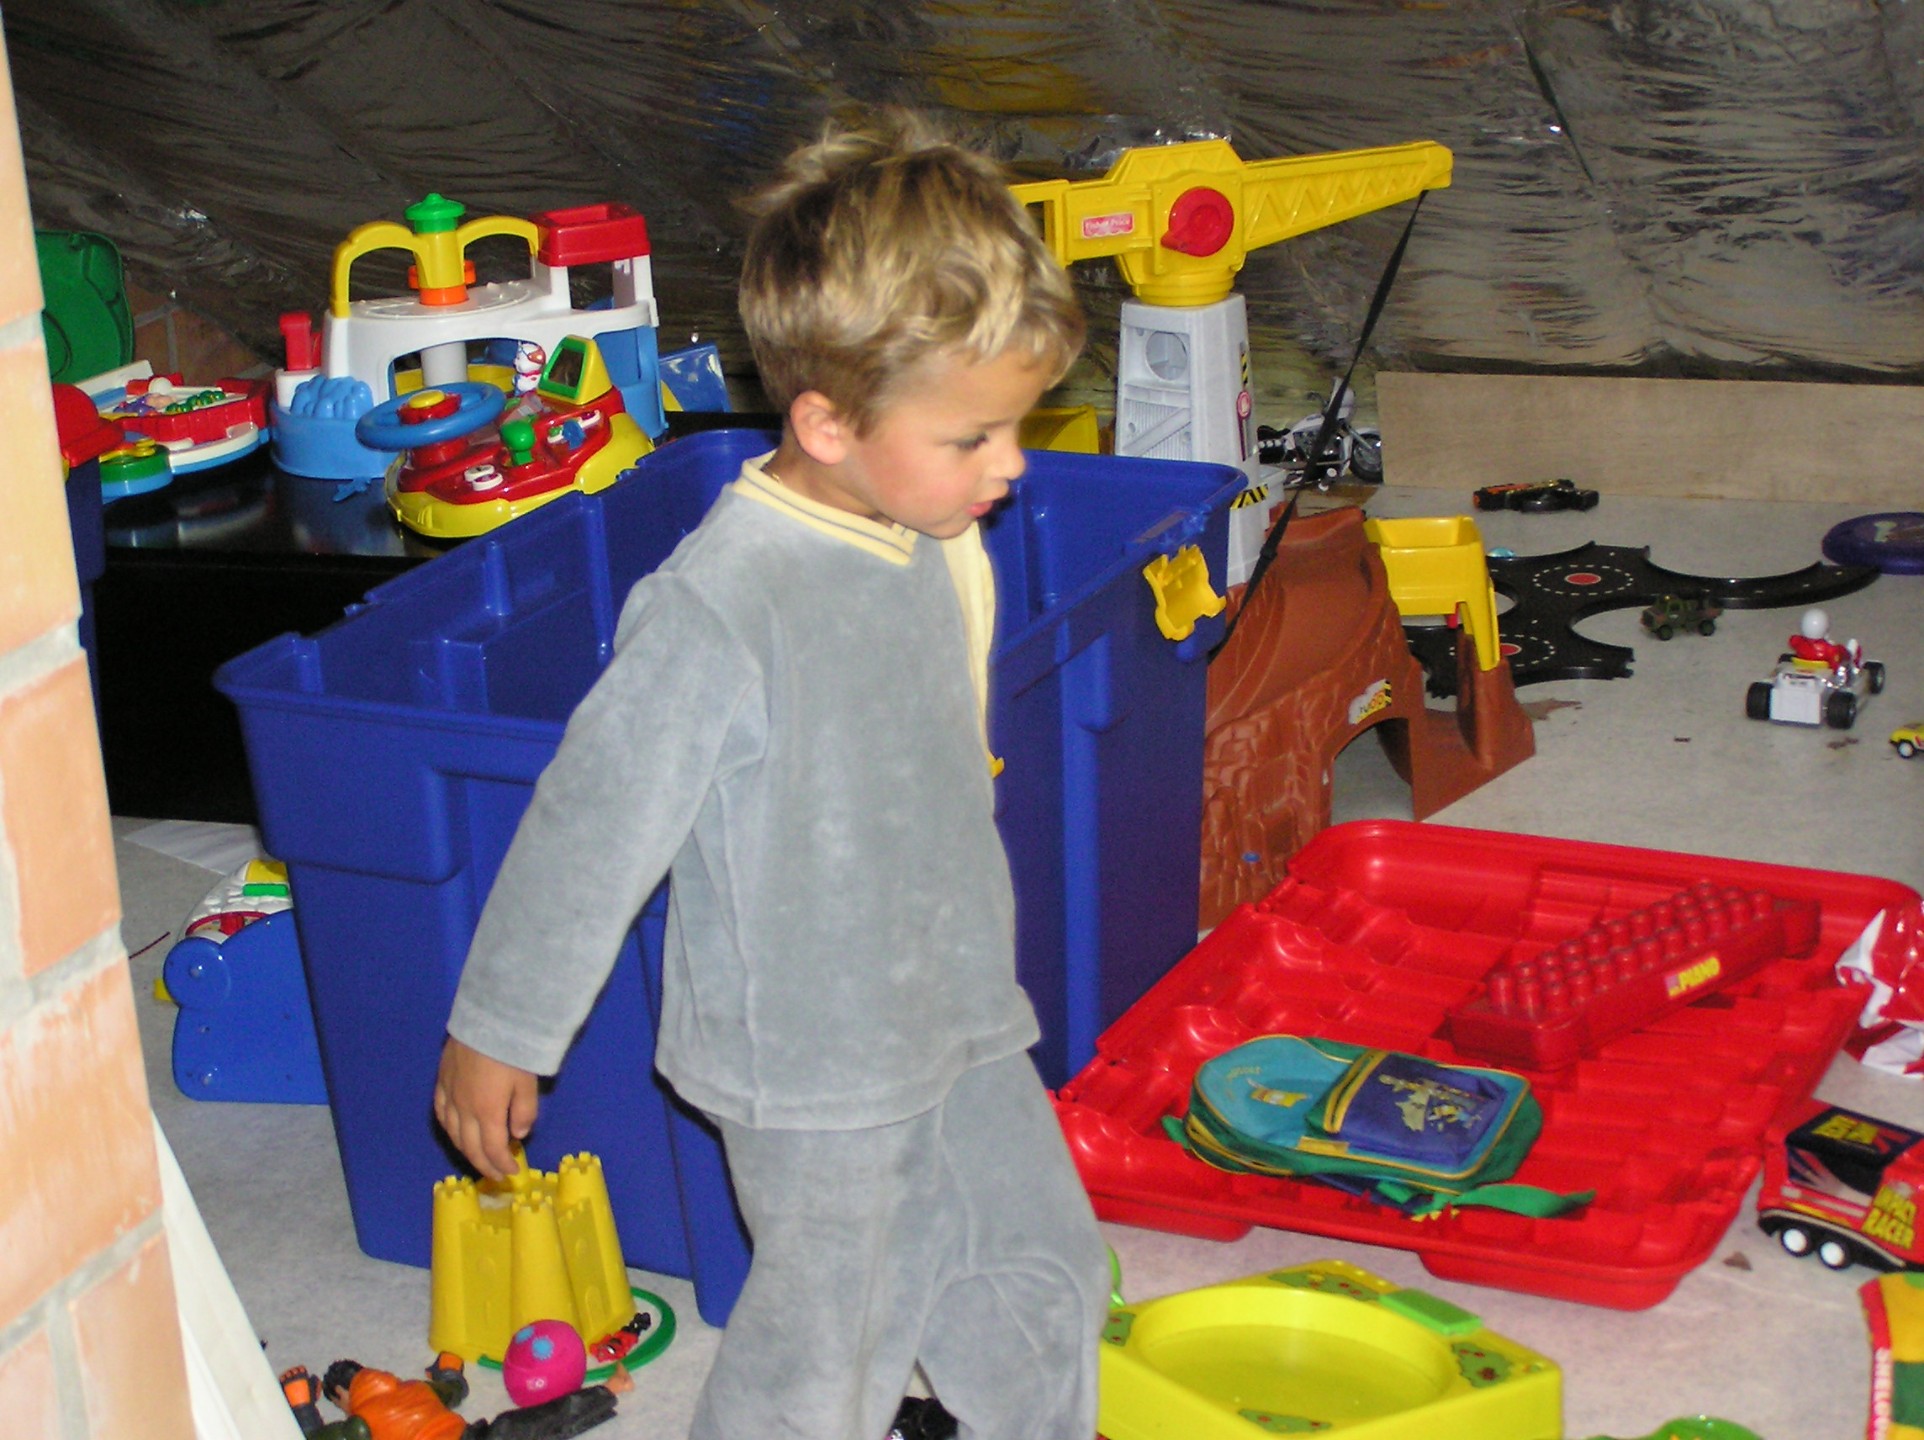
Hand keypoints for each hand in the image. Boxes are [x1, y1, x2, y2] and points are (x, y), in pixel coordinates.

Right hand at [434, 1037, 538, 1179]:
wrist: (489, 1018)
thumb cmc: (513, 1050)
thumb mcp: (528, 1083)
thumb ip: (524, 1112)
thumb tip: (517, 1135)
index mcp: (486, 1112)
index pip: (491, 1149)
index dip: (501, 1165)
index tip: (511, 1173)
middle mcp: (463, 1108)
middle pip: (469, 1146)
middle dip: (483, 1164)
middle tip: (495, 1175)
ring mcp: (449, 1094)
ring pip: (453, 1133)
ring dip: (465, 1149)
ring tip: (479, 1157)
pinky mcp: (442, 1080)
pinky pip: (441, 1112)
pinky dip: (449, 1128)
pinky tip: (455, 1131)